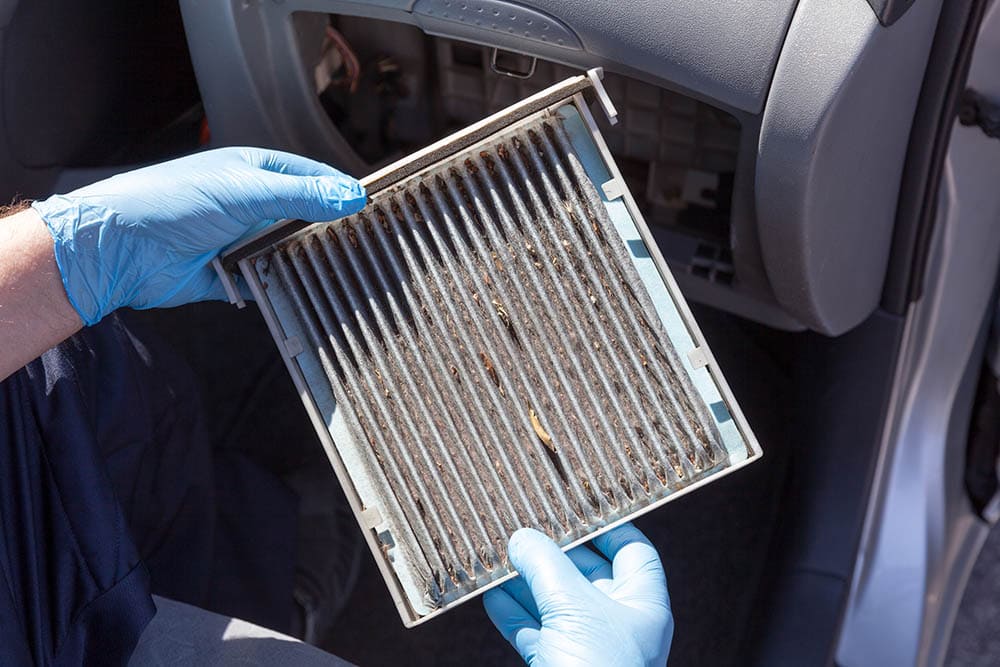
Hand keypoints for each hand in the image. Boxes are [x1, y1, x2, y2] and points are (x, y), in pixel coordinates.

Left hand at [32, 147, 365, 325]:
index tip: (374, 208)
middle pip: (306, 218)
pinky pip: (270, 284)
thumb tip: (353, 197)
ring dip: (307, 261)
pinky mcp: (233, 276)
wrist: (121, 248)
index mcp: (257, 172)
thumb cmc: (174, 202)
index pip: (313, 178)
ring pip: (290, 253)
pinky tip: (304, 292)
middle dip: (330, 231)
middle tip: (366, 244)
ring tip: (343, 271)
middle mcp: (252, 206)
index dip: (342, 192)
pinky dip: (283, 288)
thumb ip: (302, 196)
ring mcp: (243, 241)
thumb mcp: (246, 191)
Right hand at [484, 523, 671, 665]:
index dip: (606, 526)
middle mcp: (617, 623)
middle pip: (585, 573)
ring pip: (554, 603)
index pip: (631, 550)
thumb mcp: (574, 606)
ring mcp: (587, 647)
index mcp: (641, 604)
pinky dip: (512, 614)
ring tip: (498, 556)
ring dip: (525, 581)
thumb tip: (522, 537)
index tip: (574, 507)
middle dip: (552, 552)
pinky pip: (533, 633)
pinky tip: (490, 595)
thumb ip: (546, 565)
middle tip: (523, 527)